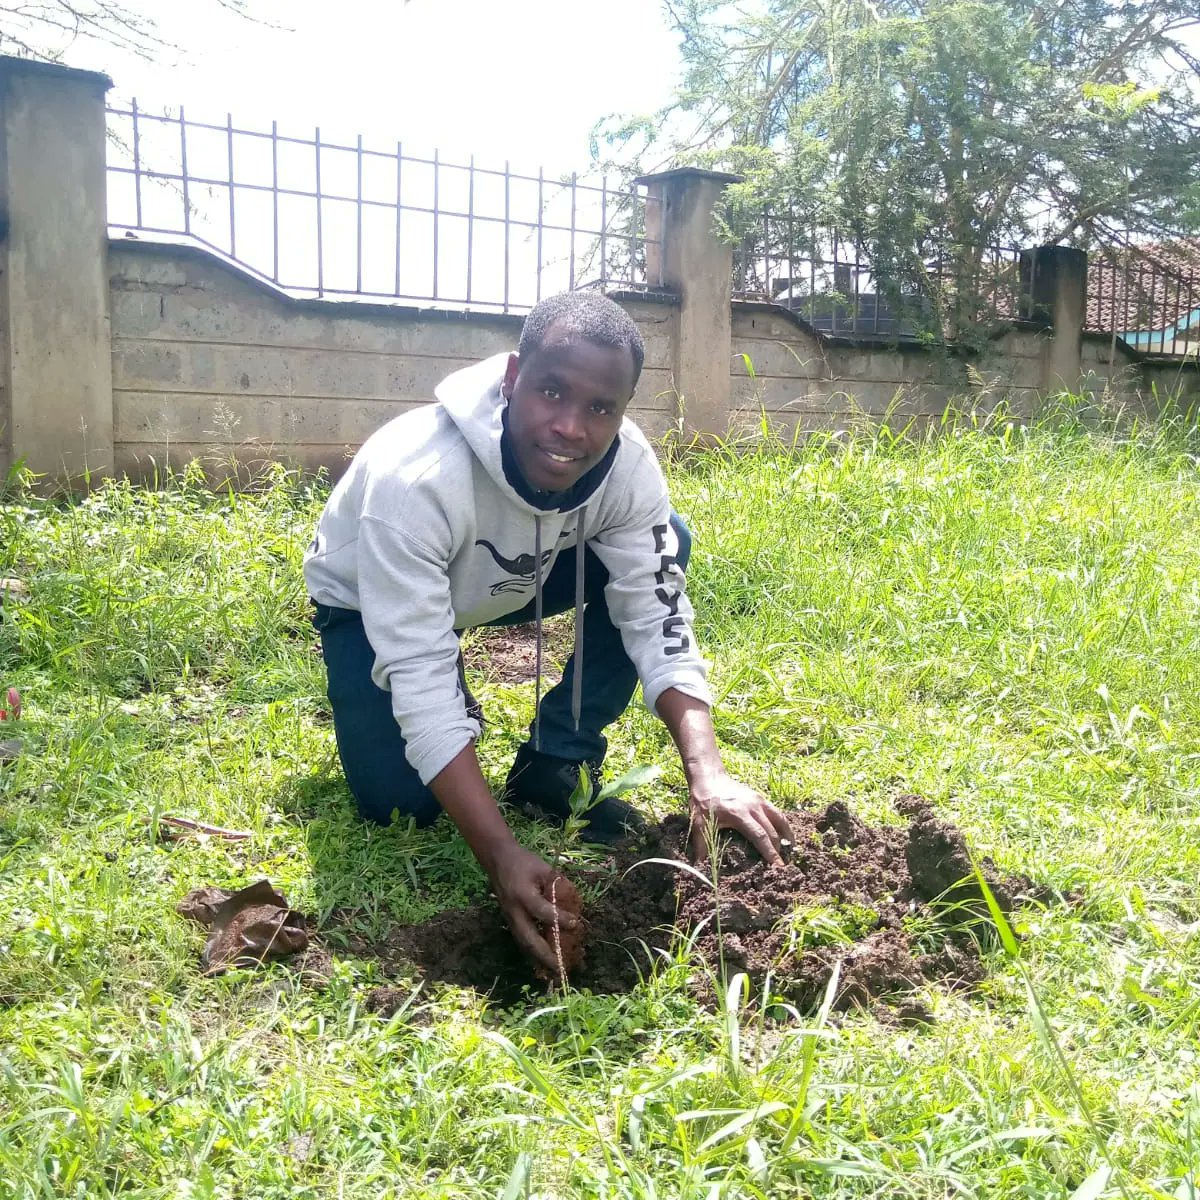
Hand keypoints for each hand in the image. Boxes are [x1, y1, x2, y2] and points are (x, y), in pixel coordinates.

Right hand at [486, 842, 578, 976]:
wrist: (498, 860)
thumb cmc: (523, 862)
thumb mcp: (543, 868)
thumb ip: (557, 885)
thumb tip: (574, 903)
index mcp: (523, 895)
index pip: (541, 911)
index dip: (558, 919)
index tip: (575, 924)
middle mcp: (514, 910)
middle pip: (528, 938)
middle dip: (544, 955)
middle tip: (560, 968)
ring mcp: (509, 917)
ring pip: (523, 943)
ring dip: (538, 958)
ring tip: (554, 970)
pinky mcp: (510, 920)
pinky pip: (521, 939)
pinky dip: (532, 951)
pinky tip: (543, 959)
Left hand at [689, 773, 791, 865]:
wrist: (708, 778)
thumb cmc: (703, 801)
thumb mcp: (698, 823)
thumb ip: (701, 845)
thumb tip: (699, 866)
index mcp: (739, 814)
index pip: (760, 836)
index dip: (770, 852)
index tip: (777, 866)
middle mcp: (753, 806)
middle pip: (772, 830)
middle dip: (778, 849)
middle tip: (782, 865)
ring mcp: (759, 800)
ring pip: (780, 818)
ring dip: (786, 834)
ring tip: (790, 849)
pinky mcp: (760, 797)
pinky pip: (776, 812)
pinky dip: (782, 823)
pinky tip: (783, 833)